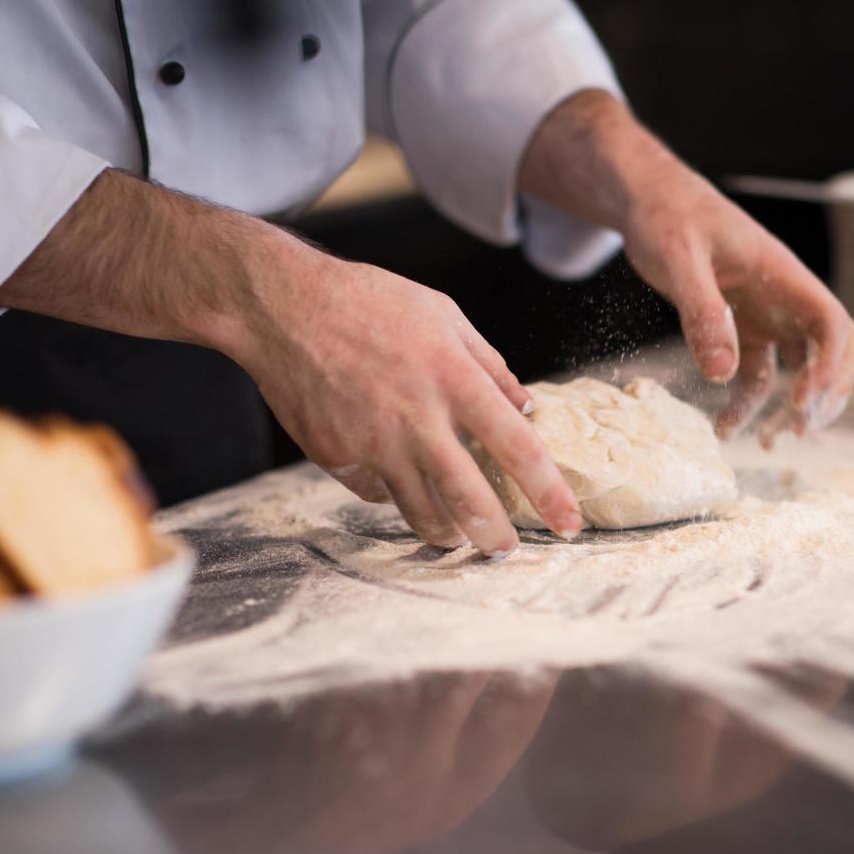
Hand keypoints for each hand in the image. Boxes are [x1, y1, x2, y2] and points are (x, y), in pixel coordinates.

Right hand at [233, 242, 583, 554]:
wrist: (284, 308)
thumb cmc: (370, 302)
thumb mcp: (443, 316)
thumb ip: (490, 365)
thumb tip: (526, 407)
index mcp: (455, 379)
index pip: (518, 449)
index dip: (550, 493)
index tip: (569, 524)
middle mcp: (418, 419)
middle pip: (471, 500)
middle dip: (495, 538)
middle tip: (507, 552)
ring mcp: (375, 444)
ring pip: (421, 511)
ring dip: (445, 532)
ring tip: (457, 537)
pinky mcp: (338, 458)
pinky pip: (376, 492)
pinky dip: (391, 493)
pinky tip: (395, 481)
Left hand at [621, 164, 853, 444]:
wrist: (649, 200)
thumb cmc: (666, 217)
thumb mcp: (677, 259)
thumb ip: (701, 312)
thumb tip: (721, 374)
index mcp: (782, 275)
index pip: (831, 324)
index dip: (831, 368)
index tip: (804, 405)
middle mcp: (785, 296)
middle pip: (836, 350)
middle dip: (827, 394)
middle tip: (796, 431)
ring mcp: (768, 312)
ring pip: (801, 367)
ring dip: (791, 408)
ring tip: (764, 443)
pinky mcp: (744, 326)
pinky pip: (759, 371)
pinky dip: (748, 402)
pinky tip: (725, 427)